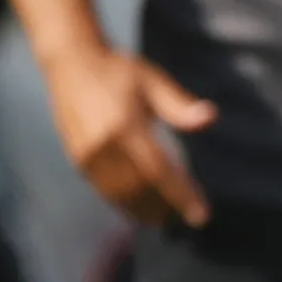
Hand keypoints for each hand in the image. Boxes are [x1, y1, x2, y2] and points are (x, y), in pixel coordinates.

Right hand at [42, 42, 216, 228]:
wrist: (71, 63)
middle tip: (192, 218)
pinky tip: (143, 208)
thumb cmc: (118, 70)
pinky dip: (126, 204)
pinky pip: (105, 190)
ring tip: (171, 218)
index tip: (202, 215)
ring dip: (147, 210)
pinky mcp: (78, 159)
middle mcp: (102, 145)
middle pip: (140, 189)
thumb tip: (210, 117)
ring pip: (120, 195)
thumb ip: (179, 105)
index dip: (180, 196)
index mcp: (124, 125)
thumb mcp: (153, 80)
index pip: (158, 170)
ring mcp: (86, 155)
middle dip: (167, 207)